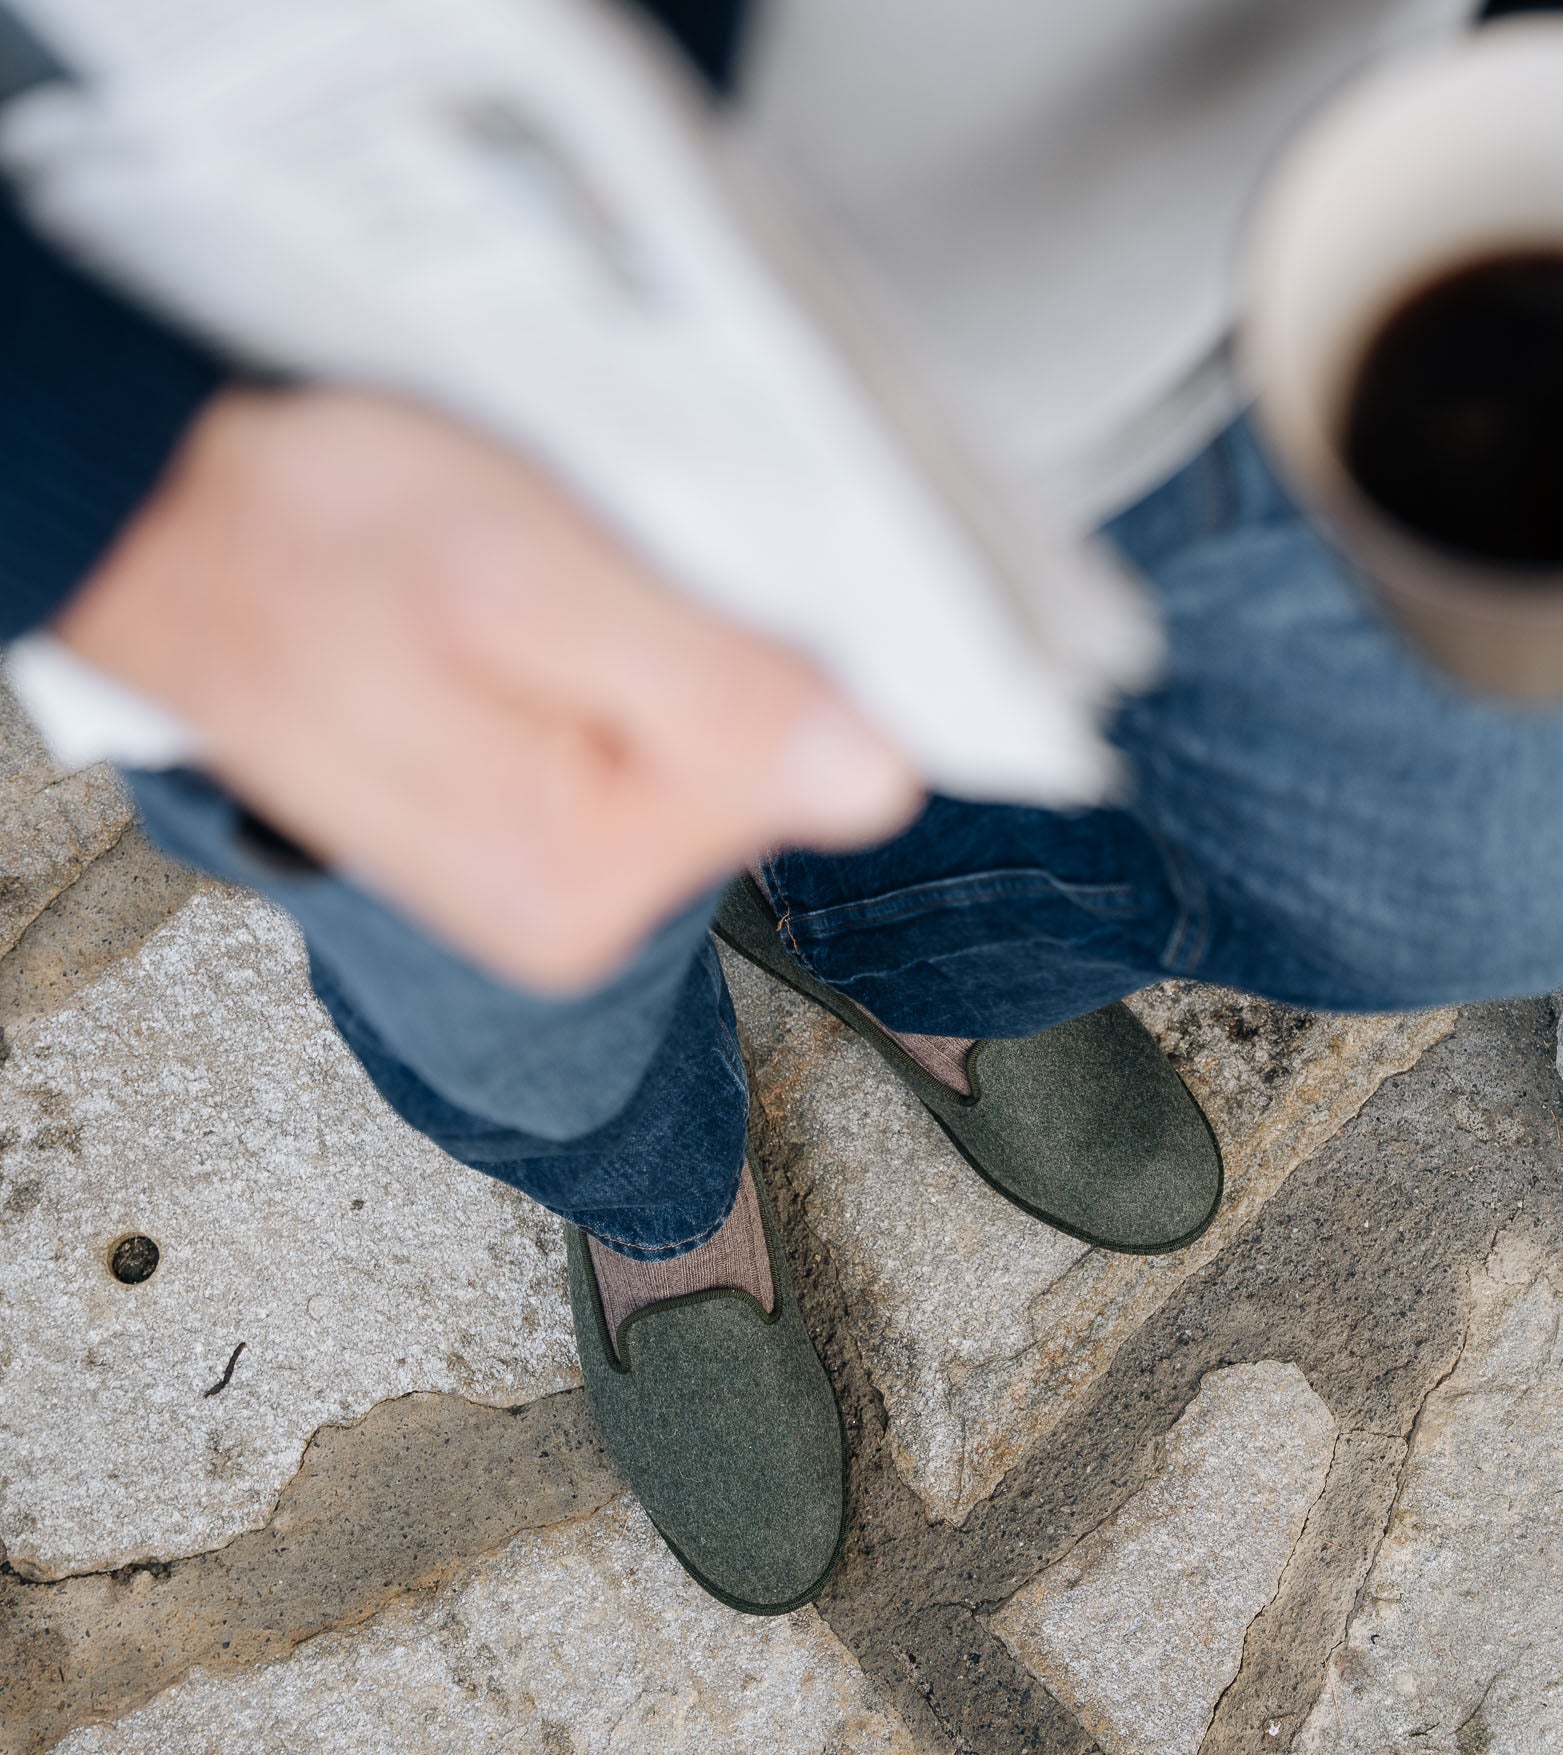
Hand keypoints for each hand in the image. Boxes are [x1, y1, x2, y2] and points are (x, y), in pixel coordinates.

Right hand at [55, 388, 920, 992]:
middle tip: (622, 556)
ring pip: (719, 740)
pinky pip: (660, 730)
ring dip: (687, 641)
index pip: (809, 773)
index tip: (732, 567)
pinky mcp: (550, 815)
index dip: (802, 654)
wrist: (171, 528)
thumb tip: (880, 777)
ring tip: (571, 574)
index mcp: (584, 880)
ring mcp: (565, 868)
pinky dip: (648, 652)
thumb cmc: (309, 541)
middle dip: (734, 646)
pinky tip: (568, 603)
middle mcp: (584, 907)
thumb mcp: (521, 585)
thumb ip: (706, 692)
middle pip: (767, 766)